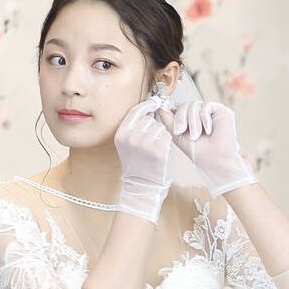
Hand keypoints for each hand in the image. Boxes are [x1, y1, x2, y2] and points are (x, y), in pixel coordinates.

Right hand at [114, 98, 174, 223]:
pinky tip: (161, 151)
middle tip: (150, 141)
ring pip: (160, 127)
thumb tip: (149, 107)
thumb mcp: (127, 143)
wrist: (142, 185)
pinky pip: (167, 136)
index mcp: (121, 134)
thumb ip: (134, 126)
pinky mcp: (158, 150)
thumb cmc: (137, 163)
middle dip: (153, 126)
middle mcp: (131, 137)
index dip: (147, 106)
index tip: (154, 103)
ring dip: (161, 134)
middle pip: (149, 119)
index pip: (136, 111)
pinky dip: (167, 142)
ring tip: (154, 147)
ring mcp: (145, 143)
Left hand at [156, 101, 256, 197]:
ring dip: (193, 122)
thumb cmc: (196, 150)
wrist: (213, 159)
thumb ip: (168, 120)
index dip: (174, 113)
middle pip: (184, 104)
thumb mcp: (177, 134)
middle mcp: (200, 113)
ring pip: (194, 105)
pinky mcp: (220, 110)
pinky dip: (204, 119)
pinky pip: (206, 106)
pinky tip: (208, 130)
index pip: (178, 107)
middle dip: (180, 118)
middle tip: (181, 131)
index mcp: (190, 118)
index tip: (173, 124)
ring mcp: (210, 111)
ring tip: (196, 135)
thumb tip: (159, 106)